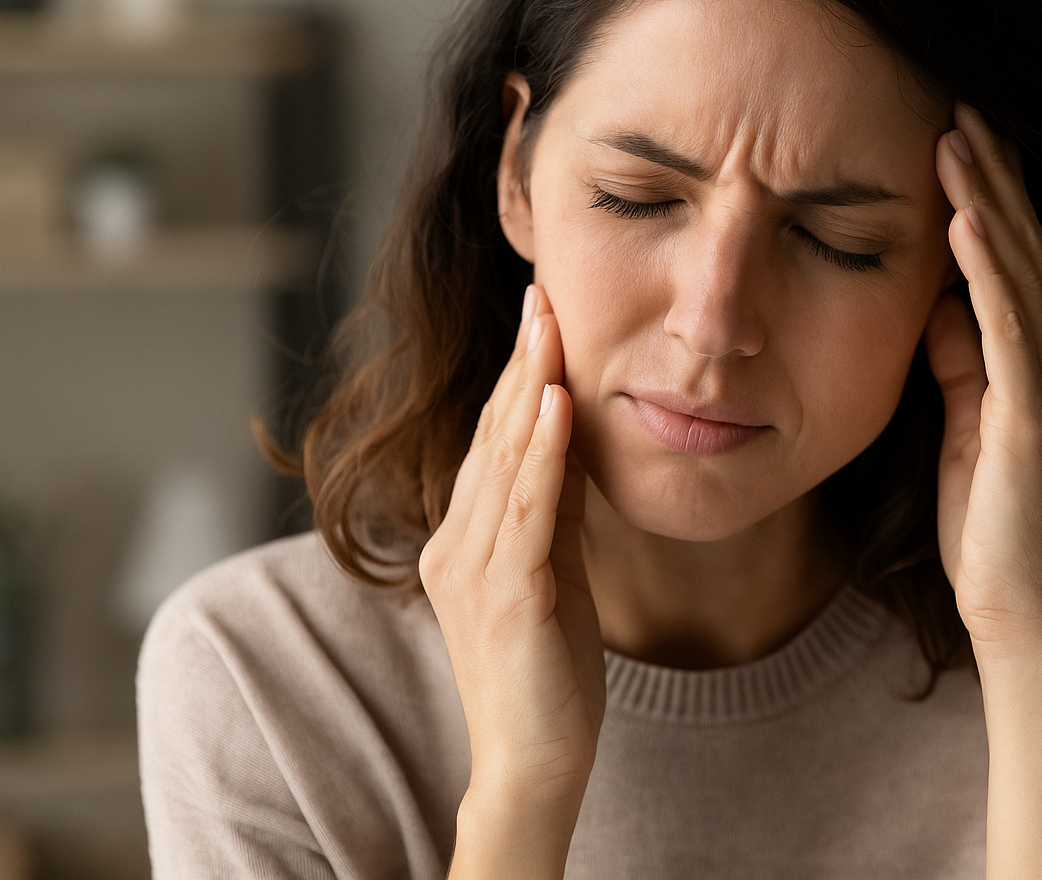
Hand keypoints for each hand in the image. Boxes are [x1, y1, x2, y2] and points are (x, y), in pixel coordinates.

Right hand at [419, 284, 602, 824]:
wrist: (533, 760)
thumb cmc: (546, 671)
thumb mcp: (552, 570)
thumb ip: (553, 507)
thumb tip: (570, 435)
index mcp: (462, 539)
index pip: (492, 441)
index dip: (516, 376)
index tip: (539, 316)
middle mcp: (456, 545)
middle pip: (492, 436)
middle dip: (520, 362)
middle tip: (542, 295)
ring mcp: (474, 570)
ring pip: (503, 461)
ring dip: (527, 387)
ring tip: (547, 326)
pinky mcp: (507, 594)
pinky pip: (525, 510)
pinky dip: (539, 452)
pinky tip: (554, 405)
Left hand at [924, 105, 1041, 658]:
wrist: (1022, 610)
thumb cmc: (990, 524)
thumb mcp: (964, 421)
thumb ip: (959, 358)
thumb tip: (938, 297)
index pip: (1019, 259)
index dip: (995, 193)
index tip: (960, 131)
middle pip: (1027, 248)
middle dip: (993, 173)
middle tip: (961, 100)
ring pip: (1021, 272)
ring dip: (990, 200)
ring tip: (958, 134)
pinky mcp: (1038, 416)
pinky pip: (1011, 327)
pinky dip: (988, 270)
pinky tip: (965, 219)